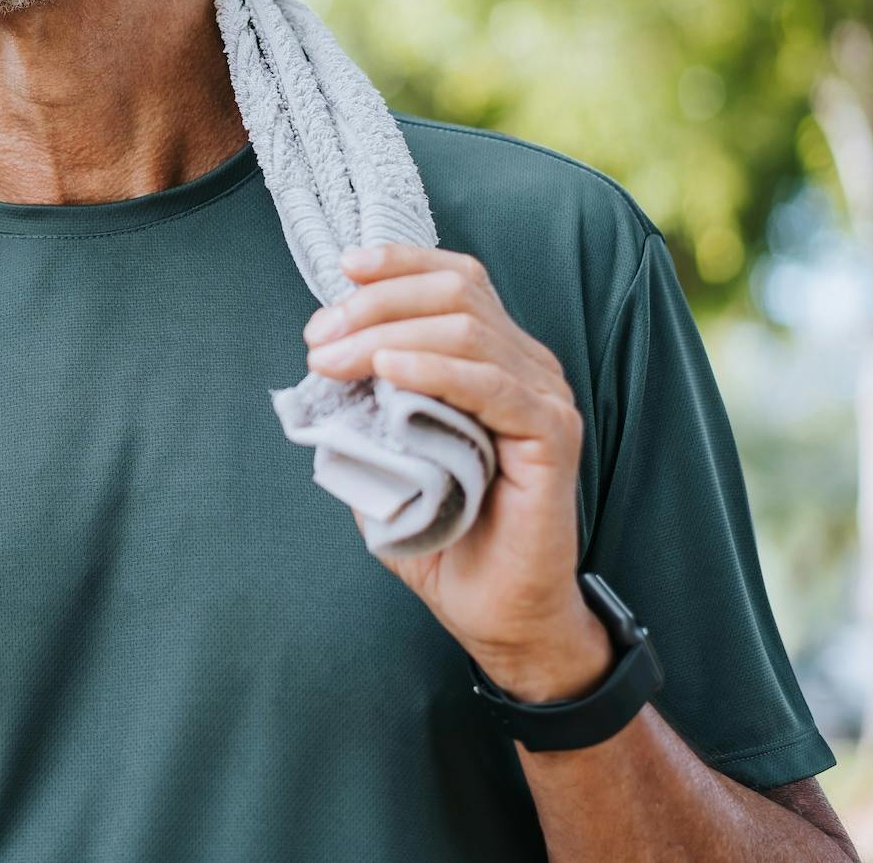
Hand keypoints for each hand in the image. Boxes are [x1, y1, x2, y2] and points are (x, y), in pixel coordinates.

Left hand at [303, 244, 610, 701]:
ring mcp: (545, 398)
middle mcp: (527, 366)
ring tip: (334, 360)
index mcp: (494, 358)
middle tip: (319, 338)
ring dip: (387, 333)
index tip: (342, 270)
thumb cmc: (444, 534)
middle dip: (376, 303)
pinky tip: (389, 370)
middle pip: (455, 293)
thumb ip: (366, 405)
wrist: (495, 610)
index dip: (400, 263)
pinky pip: (493, 385)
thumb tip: (322, 362)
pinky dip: (435, 369)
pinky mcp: (553, 436)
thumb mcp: (388, 455)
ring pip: (467, 329)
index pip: (456, 280)